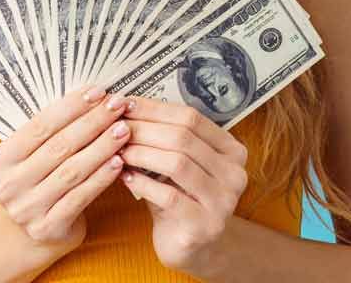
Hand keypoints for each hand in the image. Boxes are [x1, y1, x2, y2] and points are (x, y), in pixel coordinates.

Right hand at [0, 85, 132, 250]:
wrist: (32, 234)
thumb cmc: (39, 182)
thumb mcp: (33, 157)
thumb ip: (51, 132)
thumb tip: (91, 96)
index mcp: (0, 159)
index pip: (39, 126)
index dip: (71, 107)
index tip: (98, 92)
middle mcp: (9, 184)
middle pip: (58, 146)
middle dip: (92, 122)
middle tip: (117, 105)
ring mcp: (26, 208)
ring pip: (71, 170)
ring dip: (101, 147)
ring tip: (123, 130)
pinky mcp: (47, 228)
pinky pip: (80, 197)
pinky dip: (101, 177)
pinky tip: (119, 162)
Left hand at [117, 98, 248, 274]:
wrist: (193, 247)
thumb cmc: (180, 196)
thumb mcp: (178, 163)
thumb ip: (164, 138)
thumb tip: (125, 105)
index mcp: (232, 150)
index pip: (192, 117)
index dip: (155, 108)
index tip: (125, 103)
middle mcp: (234, 174)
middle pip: (183, 137)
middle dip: (144, 129)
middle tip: (116, 126)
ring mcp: (223, 201)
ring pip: (177, 163)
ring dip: (142, 152)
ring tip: (119, 149)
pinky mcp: (204, 226)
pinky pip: (169, 196)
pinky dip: (142, 183)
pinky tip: (125, 177)